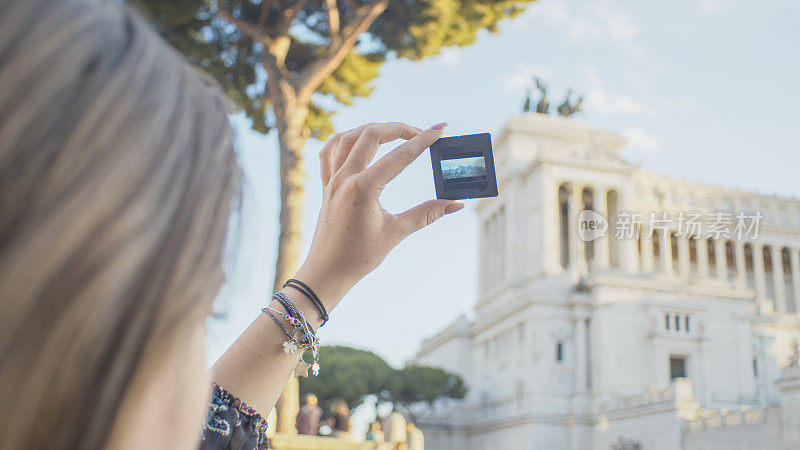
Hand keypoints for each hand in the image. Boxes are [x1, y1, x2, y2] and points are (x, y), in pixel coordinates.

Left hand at [293, 122, 463, 310]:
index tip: (440, 131)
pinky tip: (357, 139)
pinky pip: (329, 151)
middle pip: (372, 134)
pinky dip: (344, 139)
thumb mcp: (396, 232)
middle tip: (421, 133)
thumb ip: (427, 214)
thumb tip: (455, 205)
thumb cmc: (359, 256)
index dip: (423, 141)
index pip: (399, 156)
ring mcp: (332, 179)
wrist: (327, 272)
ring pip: (349, 136)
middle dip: (400, 128)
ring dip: (373, 129)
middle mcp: (345, 178)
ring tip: (395, 132)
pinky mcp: (326, 185)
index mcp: (363, 189)